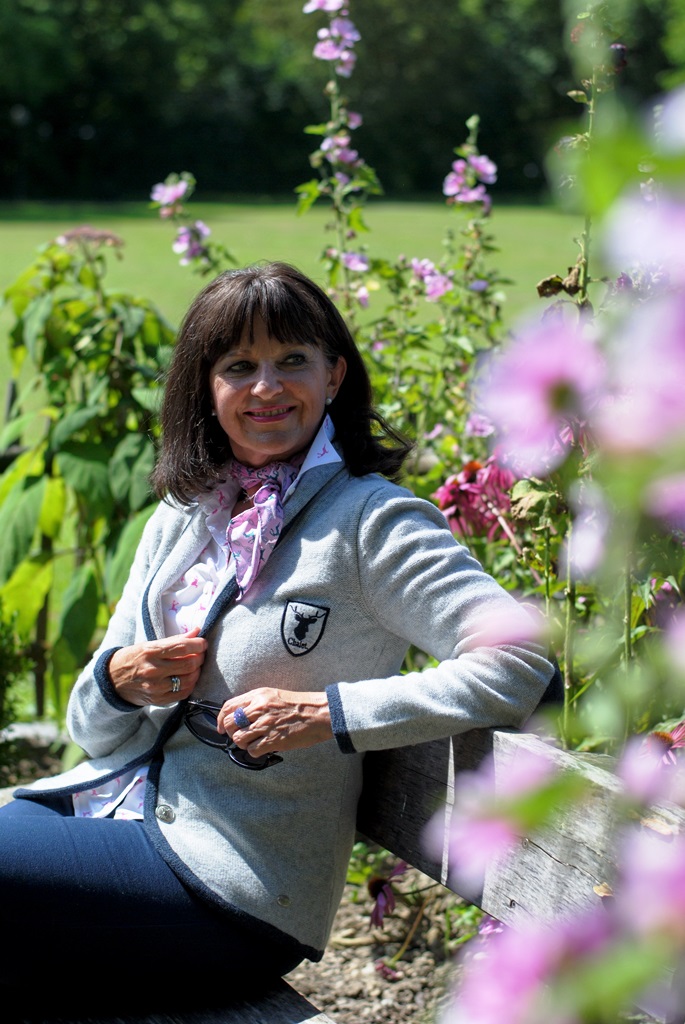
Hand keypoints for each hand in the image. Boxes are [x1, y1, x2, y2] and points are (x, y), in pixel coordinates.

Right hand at [108, 627, 207, 705]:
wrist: (112, 681)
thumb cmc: (133, 658)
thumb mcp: (149, 644)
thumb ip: (174, 640)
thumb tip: (197, 632)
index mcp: (150, 652)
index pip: (182, 647)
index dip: (198, 644)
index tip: (203, 643)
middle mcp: (153, 670)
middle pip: (189, 664)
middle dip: (200, 658)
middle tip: (200, 654)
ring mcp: (155, 687)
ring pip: (189, 680)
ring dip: (197, 672)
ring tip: (194, 666)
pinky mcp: (158, 700)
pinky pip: (183, 693)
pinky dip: (190, 685)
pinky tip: (188, 678)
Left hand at [217, 687, 332, 756]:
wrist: (318, 714)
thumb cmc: (299, 705)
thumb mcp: (274, 695)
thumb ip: (256, 703)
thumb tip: (239, 716)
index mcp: (258, 696)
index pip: (228, 706)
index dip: (221, 719)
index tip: (221, 727)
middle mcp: (259, 709)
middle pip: (229, 723)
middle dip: (230, 733)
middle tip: (239, 736)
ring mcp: (265, 725)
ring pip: (238, 739)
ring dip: (243, 744)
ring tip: (255, 742)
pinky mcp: (272, 740)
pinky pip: (252, 750)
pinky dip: (255, 751)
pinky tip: (264, 747)